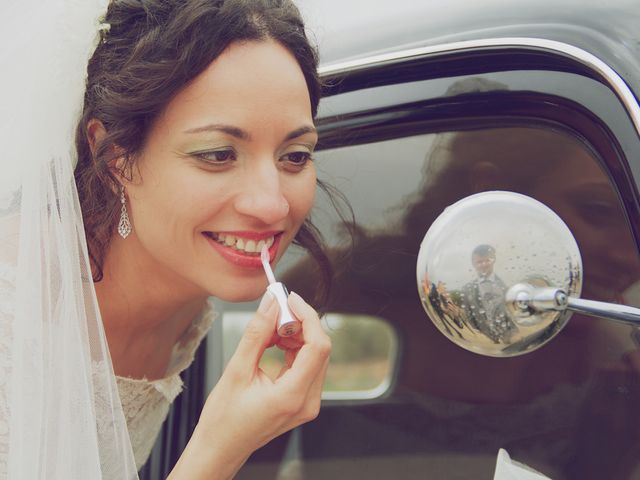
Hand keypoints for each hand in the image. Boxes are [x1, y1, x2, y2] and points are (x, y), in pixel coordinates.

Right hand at [169, 291, 330, 479]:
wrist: (220, 448)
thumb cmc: (223, 420)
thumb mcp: (236, 371)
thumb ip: (257, 334)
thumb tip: (271, 304)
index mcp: (293, 396)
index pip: (317, 346)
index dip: (307, 317)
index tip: (291, 300)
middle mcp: (307, 402)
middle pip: (320, 349)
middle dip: (300, 324)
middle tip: (277, 311)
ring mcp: (308, 403)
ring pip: (315, 356)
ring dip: (296, 336)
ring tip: (270, 330)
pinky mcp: (303, 401)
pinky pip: (308, 366)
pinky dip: (294, 349)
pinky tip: (275, 342)